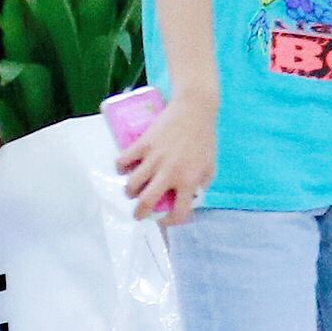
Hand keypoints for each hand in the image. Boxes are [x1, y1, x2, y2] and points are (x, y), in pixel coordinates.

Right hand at [117, 91, 216, 226]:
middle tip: (139, 213)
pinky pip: (123, 161)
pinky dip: (121, 168)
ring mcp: (154, 158)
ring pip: (132, 185)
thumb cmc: (204, 137)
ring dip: (130, 192)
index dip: (170, 221)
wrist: (194, 109)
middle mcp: (170, 172)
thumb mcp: (210, 165)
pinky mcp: (143, 143)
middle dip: (139, 213)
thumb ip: (201, 183)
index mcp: (189, 180)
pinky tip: (125, 168)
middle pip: (146, 202)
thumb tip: (190, 197)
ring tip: (133, 190)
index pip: (178, 211)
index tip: (164, 219)